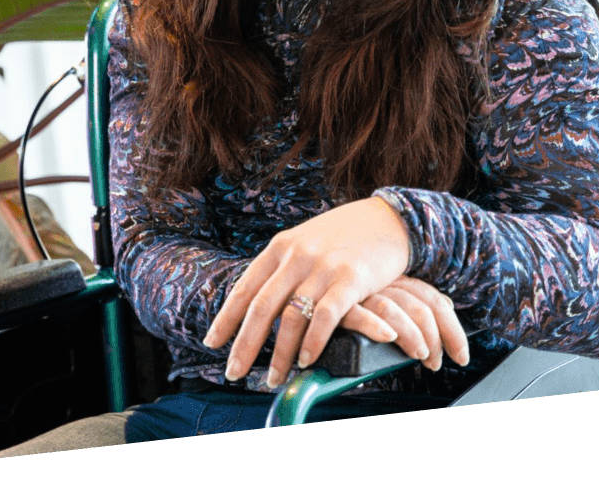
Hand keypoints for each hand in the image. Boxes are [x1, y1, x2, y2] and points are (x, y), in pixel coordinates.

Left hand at [202, 196, 410, 382]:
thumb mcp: (304, 242)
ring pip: (292, 317)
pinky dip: (313, 343)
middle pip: (262, 307)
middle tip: (233, 373)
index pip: (245, 287)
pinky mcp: (351, 278)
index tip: (212, 343)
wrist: (387, 219)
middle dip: (245, 344)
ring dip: (280, 354)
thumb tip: (256, 302)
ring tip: (273, 378)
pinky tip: (307, 362)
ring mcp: (324, 267)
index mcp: (280, 247)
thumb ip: (282, 268)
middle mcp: (297, 256)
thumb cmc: (342, 236)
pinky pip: (326, 317)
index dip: (227, 318)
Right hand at [340, 276, 469, 374]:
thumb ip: (395, 299)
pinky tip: (386, 337)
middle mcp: (377, 278)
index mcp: (389, 275)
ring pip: (394, 309)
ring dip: (412, 336)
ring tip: (420, 356)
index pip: (430, 298)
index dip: (451, 328)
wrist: (293, 260)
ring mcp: (356, 286)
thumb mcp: (371, 287)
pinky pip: (357, 311)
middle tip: (434, 363)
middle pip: (420, 305)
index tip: (461, 356)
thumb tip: (436, 311)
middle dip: (436, 338)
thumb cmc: (336, 281)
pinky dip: (373, 327)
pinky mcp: (331, 297)